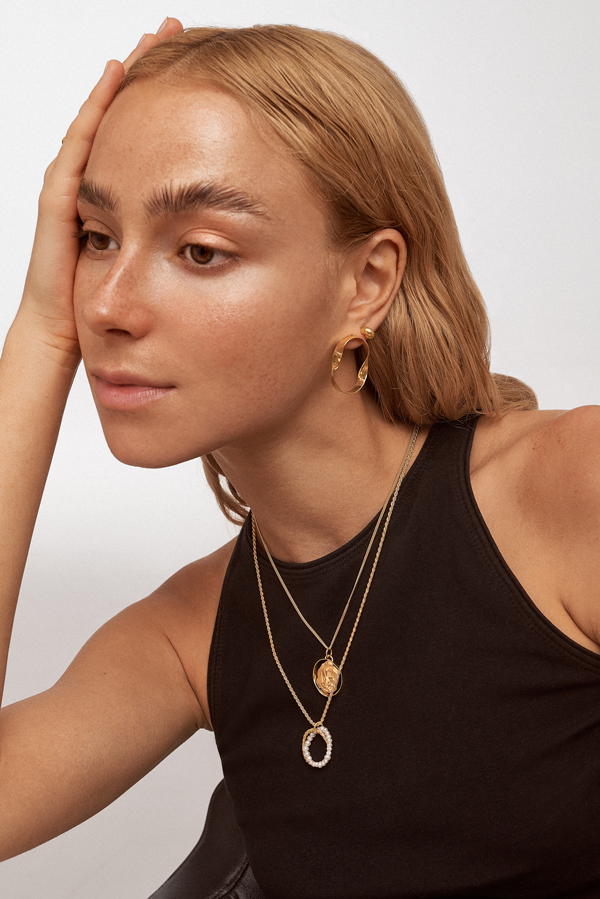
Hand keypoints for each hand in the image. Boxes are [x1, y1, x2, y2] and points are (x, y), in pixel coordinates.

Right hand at [19, 18, 182, 362]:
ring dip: (125, 80)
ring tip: (153, 39)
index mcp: (126, 203)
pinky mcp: (59, 204)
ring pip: (102, 122)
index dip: (173, 109)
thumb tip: (244, 239)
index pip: (151, 145)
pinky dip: (97, 110)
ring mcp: (75, 192)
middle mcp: (98, 189)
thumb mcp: (166, 271)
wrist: (69, 341)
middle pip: (126, 122)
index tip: (207, 76)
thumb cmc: (120, 316)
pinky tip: (116, 76)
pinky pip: (79, 145)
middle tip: (177, 33)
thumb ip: (195, 251)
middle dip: (149, 78)